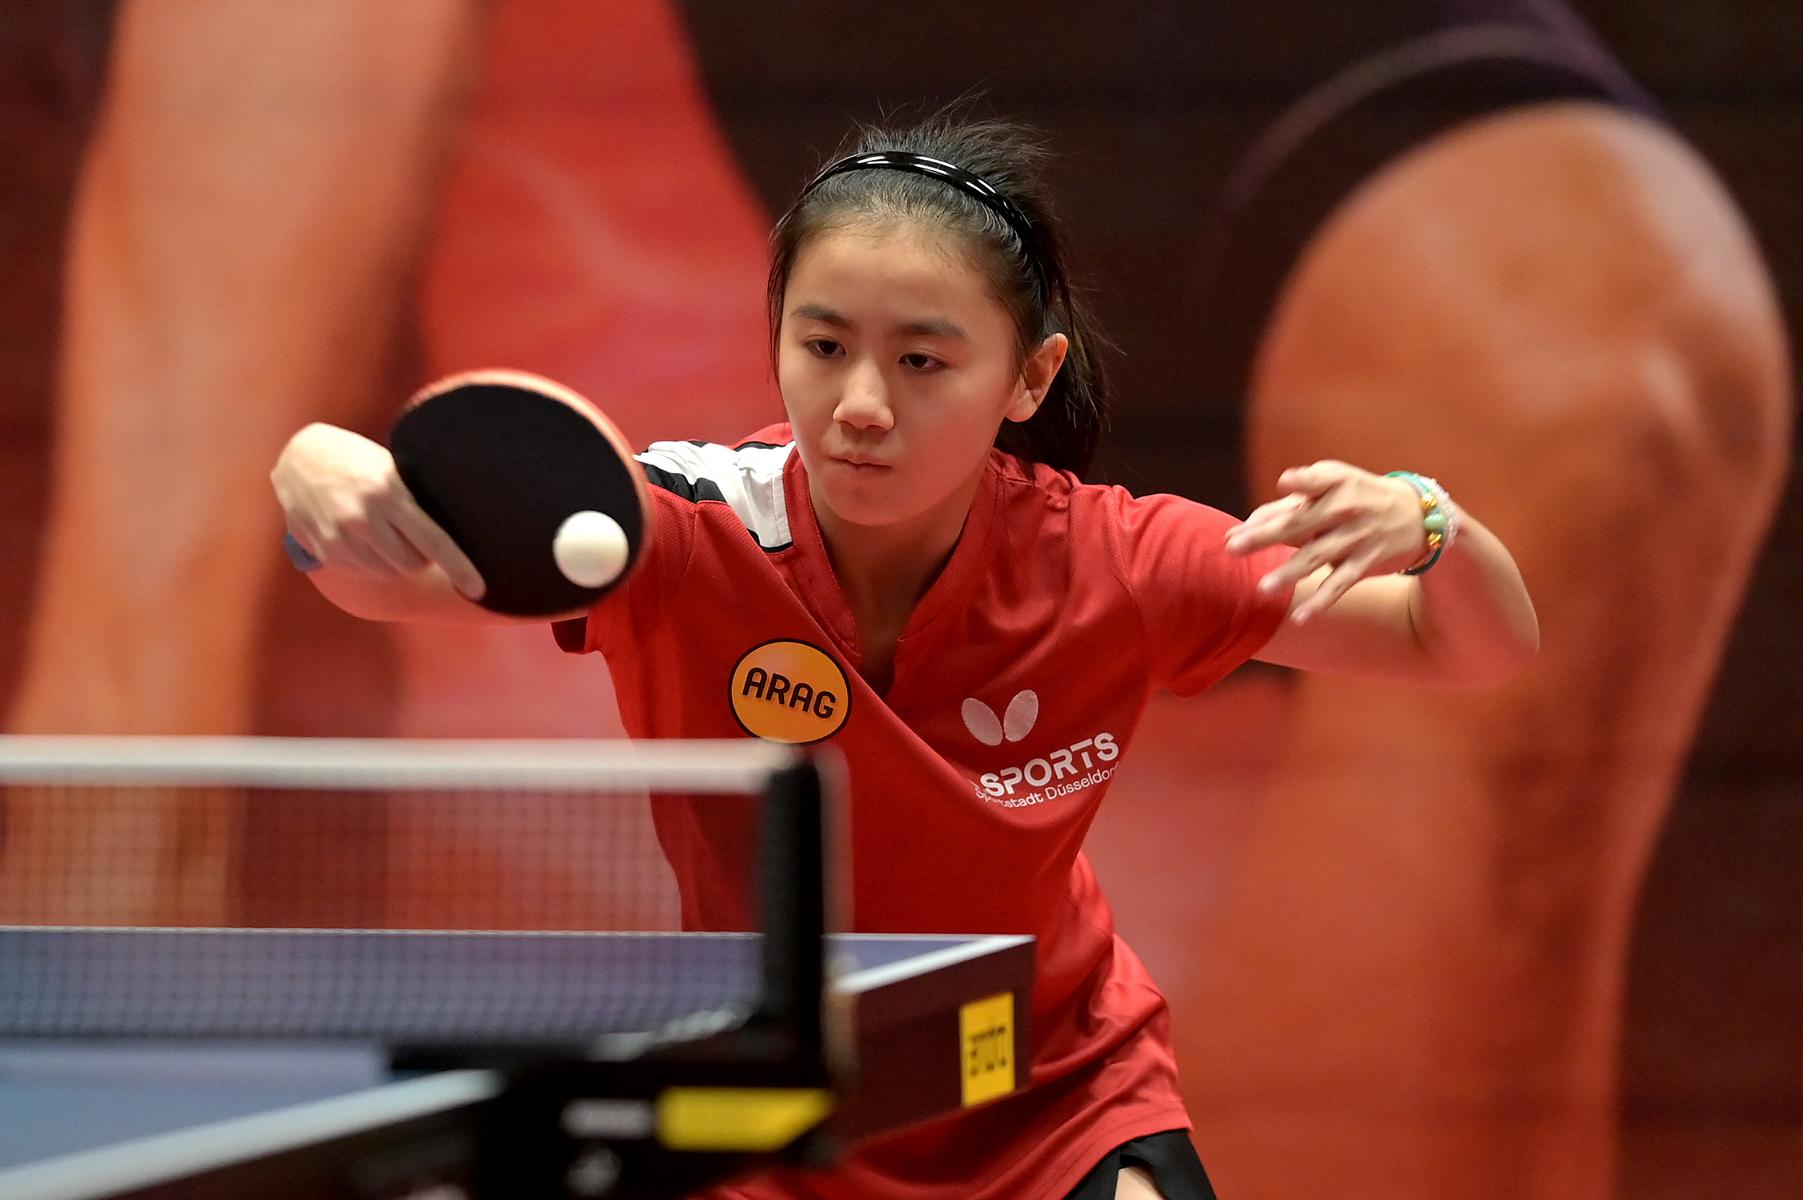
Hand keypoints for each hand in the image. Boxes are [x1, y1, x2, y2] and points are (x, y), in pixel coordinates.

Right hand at [270, 423, 484, 598]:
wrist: (298, 459)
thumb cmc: (359, 460)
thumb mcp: (390, 469)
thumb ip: (415, 499)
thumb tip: (456, 528)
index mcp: (388, 492)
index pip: (433, 539)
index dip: (460, 567)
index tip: (479, 589)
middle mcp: (363, 517)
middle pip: (413, 563)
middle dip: (422, 557)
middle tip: (416, 538)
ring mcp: (340, 536)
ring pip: (388, 572)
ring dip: (396, 561)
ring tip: (388, 534)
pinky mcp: (324, 549)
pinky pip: (364, 572)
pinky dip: (373, 563)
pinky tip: (365, 539)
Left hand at [1224, 460, 1429, 622]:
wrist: (1418, 514)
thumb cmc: (1356, 497)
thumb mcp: (1330, 488)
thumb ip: (1284, 507)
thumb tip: (1237, 530)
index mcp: (1334, 482)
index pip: (1313, 482)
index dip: (1301, 482)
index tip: (1285, 483)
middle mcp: (1345, 508)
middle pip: (1300, 522)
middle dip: (1265, 535)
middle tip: (1232, 547)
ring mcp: (1356, 536)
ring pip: (1317, 556)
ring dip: (1289, 573)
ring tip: (1262, 589)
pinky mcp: (1365, 562)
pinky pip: (1340, 584)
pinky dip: (1321, 601)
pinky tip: (1300, 618)